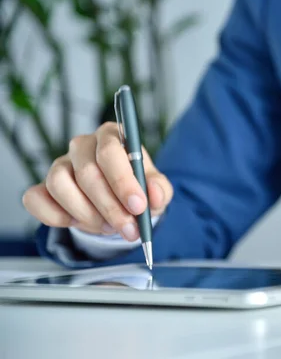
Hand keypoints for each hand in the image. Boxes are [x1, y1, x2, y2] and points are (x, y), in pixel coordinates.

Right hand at [22, 122, 172, 240]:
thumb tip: (155, 195)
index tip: (138, 206)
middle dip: (110, 207)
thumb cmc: (136, 189)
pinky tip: (76, 223)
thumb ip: (159, 190)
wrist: (118, 203)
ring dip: (86, 214)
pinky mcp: (42, 186)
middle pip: (87, 172)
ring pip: (60, 185)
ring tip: (108, 227)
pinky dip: (55, 217)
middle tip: (128, 229)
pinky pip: (36, 199)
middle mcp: (82, 145)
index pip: (110, 152)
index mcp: (112, 136)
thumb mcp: (155, 189)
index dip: (123, 182)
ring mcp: (59, 164)